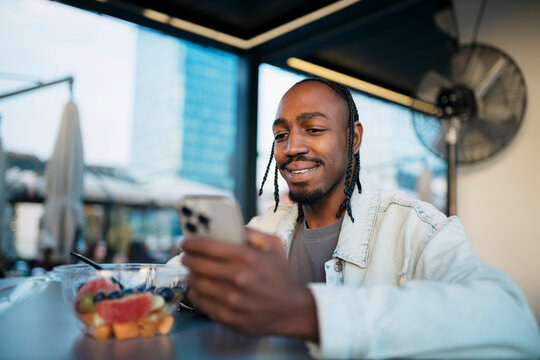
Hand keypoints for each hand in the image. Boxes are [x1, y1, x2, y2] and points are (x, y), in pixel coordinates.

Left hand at [181, 228, 317, 340]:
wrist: (291, 310)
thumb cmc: (280, 276)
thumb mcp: (274, 246)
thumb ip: (253, 233)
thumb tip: (232, 226)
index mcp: (249, 258)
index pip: (210, 247)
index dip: (192, 243)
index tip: (184, 241)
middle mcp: (239, 278)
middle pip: (199, 265)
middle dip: (187, 258)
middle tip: (185, 256)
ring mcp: (233, 299)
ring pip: (198, 284)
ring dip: (189, 276)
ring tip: (191, 271)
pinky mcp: (229, 317)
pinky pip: (202, 303)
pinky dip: (194, 294)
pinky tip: (196, 288)